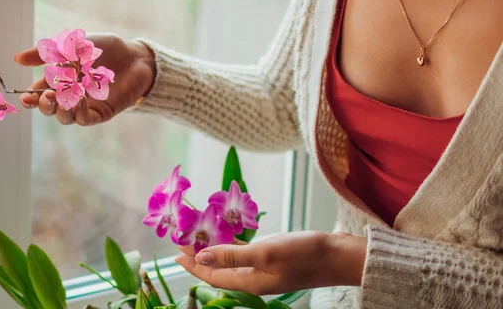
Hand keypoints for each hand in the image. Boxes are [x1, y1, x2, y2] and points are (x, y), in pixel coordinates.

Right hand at [14, 33, 155, 125]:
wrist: (134, 55)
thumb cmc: (103, 49)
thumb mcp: (72, 46)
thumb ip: (46, 53)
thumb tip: (17, 58)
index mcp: (59, 80)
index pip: (38, 93)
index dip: (29, 98)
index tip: (25, 97)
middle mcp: (70, 95)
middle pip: (49, 109)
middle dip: (44, 105)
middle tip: (47, 95)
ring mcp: (85, 106)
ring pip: (65, 117)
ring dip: (60, 110)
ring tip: (64, 98)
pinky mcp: (101, 113)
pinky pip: (86, 120)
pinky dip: (80, 113)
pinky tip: (80, 101)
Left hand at [175, 231, 366, 295]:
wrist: (339, 256)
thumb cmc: (304, 254)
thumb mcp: (265, 253)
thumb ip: (231, 256)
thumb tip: (200, 257)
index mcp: (250, 282)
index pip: (212, 276)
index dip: (193, 265)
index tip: (176, 252)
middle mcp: (254, 278)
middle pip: (219, 269)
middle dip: (200, 256)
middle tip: (183, 240)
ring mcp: (264, 268)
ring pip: (231, 260)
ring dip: (215, 248)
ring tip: (199, 235)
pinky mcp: (273, 257)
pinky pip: (246, 252)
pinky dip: (233, 243)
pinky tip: (228, 232)